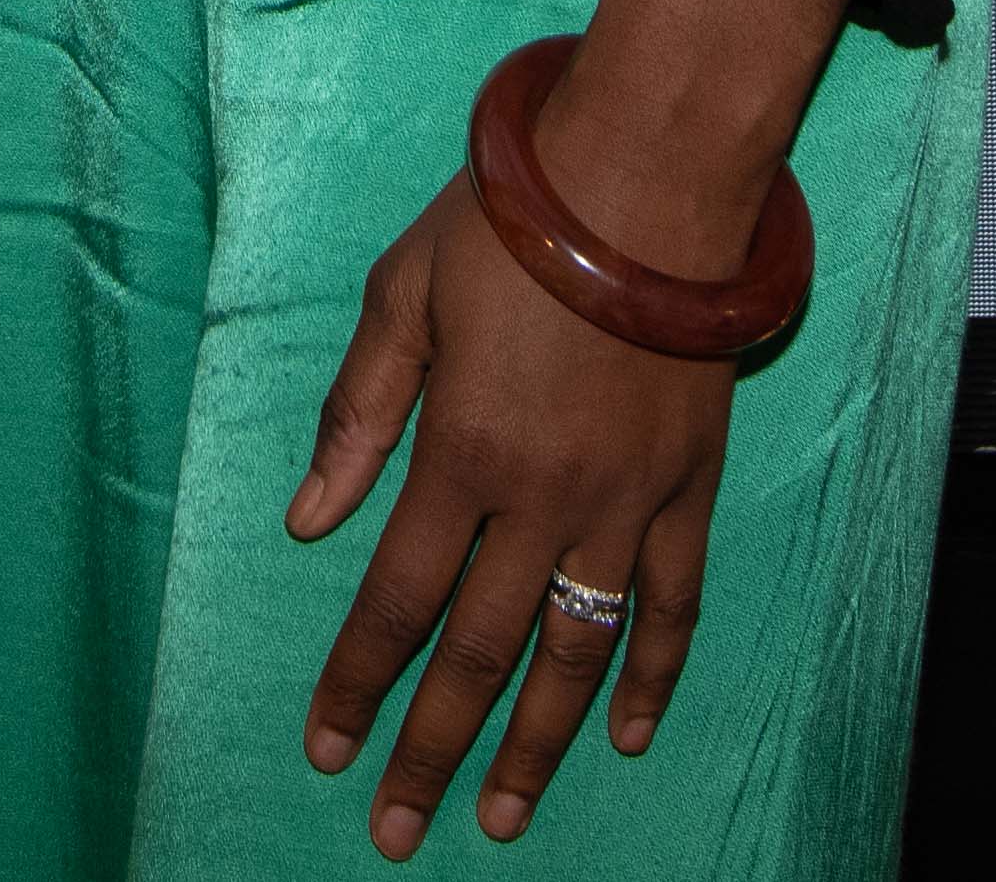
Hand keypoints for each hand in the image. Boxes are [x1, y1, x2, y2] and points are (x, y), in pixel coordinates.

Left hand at [288, 169, 738, 856]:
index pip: (396, 601)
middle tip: (399, 829)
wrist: (647, 178)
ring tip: (507, 816)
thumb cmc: (508, 223)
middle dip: (434, 749)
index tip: (326, 748)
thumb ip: (357, 414)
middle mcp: (545, 498)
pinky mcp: (687, 486)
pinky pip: (673, 602)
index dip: (357, 681)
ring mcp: (625, 501)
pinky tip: (631, 734)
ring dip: (537, 744)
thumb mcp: (401, 295)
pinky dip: (654, 674)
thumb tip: (308, 520)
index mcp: (461, 453)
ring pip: (577, 652)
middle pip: (479, 653)